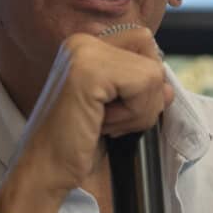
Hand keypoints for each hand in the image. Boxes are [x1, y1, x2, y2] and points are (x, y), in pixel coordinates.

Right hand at [10, 27, 171, 205]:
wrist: (44, 170)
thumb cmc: (76, 143)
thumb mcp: (114, 108)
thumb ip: (140, 89)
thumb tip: (168, 87)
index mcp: (85, 45)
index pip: (144, 43)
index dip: (142, 82)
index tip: (113, 108)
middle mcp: (81, 41)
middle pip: (152, 56)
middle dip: (144, 97)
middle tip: (107, 118)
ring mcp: (83, 53)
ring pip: (153, 73)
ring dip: (137, 112)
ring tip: (102, 122)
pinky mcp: (89, 71)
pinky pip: (145, 84)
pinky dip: (133, 115)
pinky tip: (101, 124)